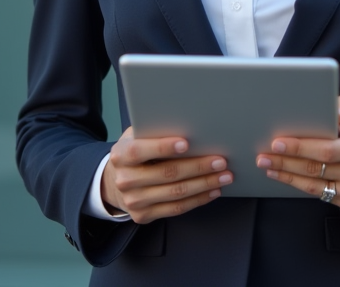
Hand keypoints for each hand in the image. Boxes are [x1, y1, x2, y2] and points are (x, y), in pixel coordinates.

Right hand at [101, 126, 232, 223]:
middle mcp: (125, 180)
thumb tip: (188, 123)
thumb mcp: (137, 136)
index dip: (163, 147)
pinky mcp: (143, 215)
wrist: (115, 181)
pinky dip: (198, 199)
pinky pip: (176, 209)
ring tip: (224, 176)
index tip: (186, 143)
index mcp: (121, 155)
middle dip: (198, 167)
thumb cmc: (136, 151)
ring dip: (204, 184)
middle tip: (220, 160)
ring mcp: (134, 201)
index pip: (140, 150)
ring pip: (176, 193)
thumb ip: (154, 130)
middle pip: (166, 173)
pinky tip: (212, 191)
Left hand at [255, 95, 339, 207]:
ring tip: (267, 165)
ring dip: (286, 175)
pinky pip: (317, 194)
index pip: (327, 149)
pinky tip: (282, 175)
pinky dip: (296, 184)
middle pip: (316, 168)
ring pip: (313, 185)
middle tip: (264, 155)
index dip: (301, 147)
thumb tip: (336, 111)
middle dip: (286, 161)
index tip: (278, 142)